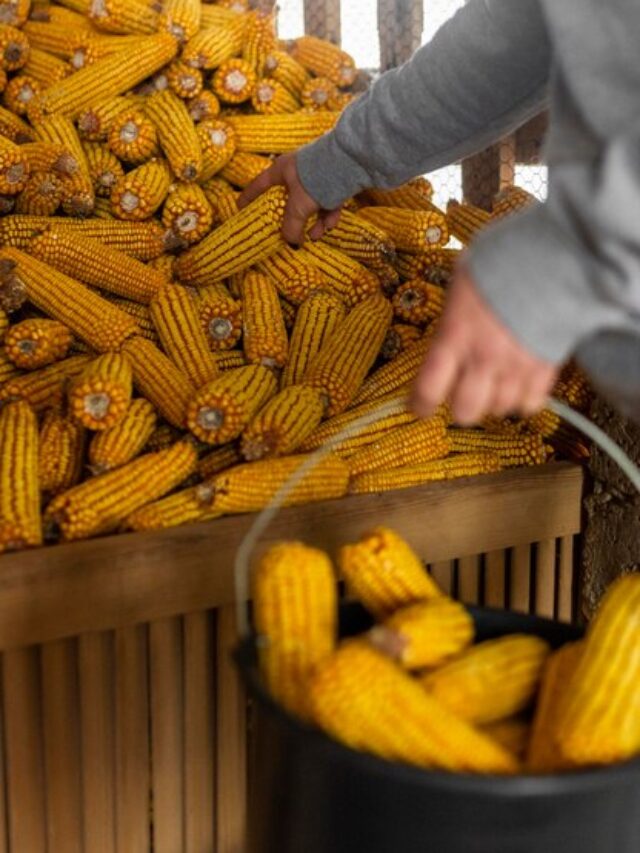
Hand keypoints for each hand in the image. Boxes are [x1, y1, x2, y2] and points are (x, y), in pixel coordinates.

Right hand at [238, 152, 341, 245]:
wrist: (351, 161)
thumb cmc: (317, 179)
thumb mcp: (299, 206)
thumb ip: (291, 227)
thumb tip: (291, 243)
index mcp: (281, 171)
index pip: (258, 186)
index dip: (248, 198)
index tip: (240, 209)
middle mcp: (297, 172)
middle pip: (288, 200)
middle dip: (290, 220)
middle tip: (286, 233)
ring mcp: (316, 176)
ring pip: (310, 204)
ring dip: (313, 222)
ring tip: (315, 236)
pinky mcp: (334, 182)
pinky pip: (327, 202)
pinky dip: (328, 215)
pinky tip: (330, 226)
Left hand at [412, 266, 557, 423]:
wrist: (554, 257)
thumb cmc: (501, 262)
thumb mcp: (462, 282)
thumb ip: (452, 314)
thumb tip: (446, 328)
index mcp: (456, 335)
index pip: (429, 387)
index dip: (420, 404)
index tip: (418, 407)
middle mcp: (484, 357)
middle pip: (466, 410)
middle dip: (460, 408)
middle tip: (461, 396)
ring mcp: (516, 366)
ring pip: (499, 409)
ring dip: (493, 402)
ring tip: (493, 386)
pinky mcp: (546, 368)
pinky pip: (532, 403)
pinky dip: (524, 400)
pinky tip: (519, 386)